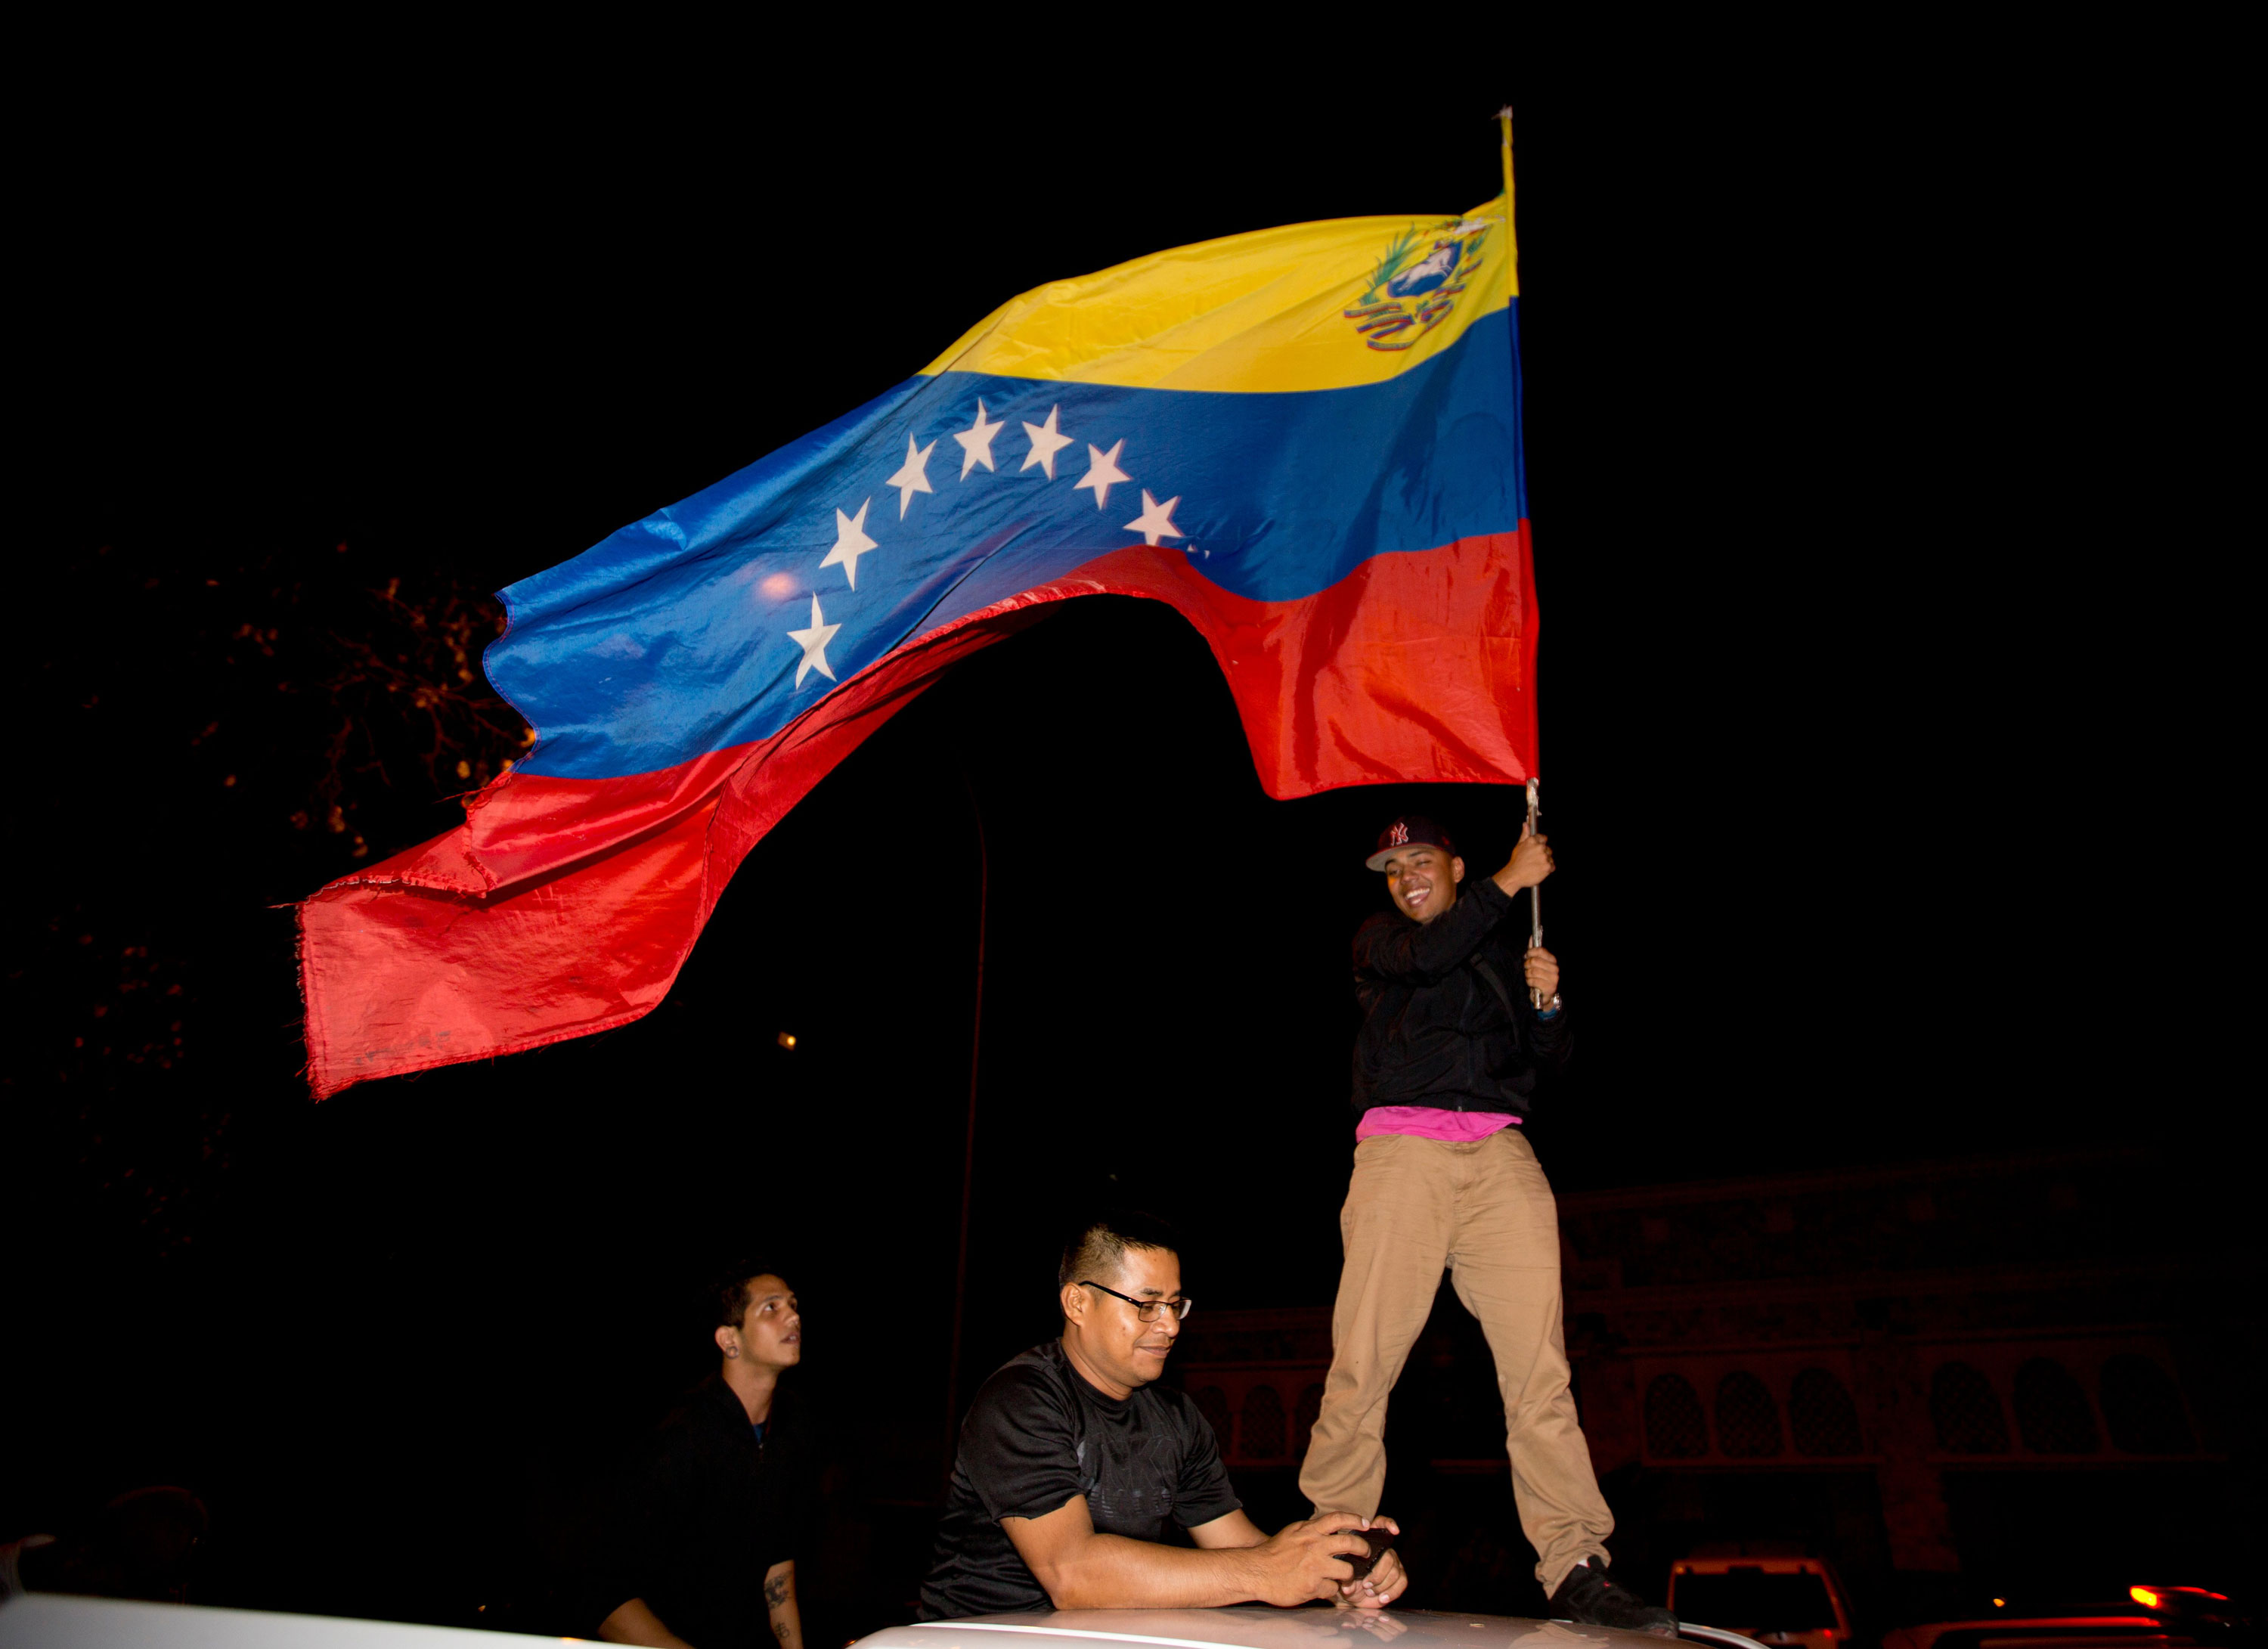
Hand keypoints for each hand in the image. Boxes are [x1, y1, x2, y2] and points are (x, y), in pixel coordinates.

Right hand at [1245, 1515, 1373, 1606]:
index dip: (1356, 1520)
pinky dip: (1330, 1590)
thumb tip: (1329, 1528)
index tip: (1366, 1525)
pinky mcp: (1313, 1585)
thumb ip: (1310, 1530)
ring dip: (1348, 1576)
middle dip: (1363, 1549)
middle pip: (1350, 1542)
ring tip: (1345, 1579)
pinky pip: (1332, 1589)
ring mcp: (1315, 1566)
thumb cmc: (1273, 1554)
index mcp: (1309, 1530)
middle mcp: (1315, 1545)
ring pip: (1347, 1570)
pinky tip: (1323, 1589)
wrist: (1255, 1572)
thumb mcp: (1292, 1533)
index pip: (1338, 1518)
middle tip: (1365, 1553)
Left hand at [1335, 1515, 1404, 1609]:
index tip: (1394, 1531)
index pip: (1381, 1524)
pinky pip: (1402, 1581)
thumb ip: (1344, 1578)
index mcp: (1367, 1541)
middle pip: (1388, 1556)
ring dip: (1382, 1584)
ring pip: (1395, 1571)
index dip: (1389, 1524)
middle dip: (1377, 1574)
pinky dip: (1392, 1592)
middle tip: (1366, 1584)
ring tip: (1370, 1591)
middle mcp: (1383, 1549)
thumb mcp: (1341, 1575)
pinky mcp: (1399, 1577)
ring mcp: (1393, 1562)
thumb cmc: (1345, 1579)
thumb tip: (1349, 1587)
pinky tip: (1382, 1598)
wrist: (1352, 1595)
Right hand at [1492, 828, 1553, 895]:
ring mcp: (1544, 857)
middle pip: (1548, 849)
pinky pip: (1552, 866)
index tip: (1538, 848)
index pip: (1543, 838)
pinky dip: (1548, 869)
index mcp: (1532, 841)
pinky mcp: (1548, 866)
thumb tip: (1526, 825)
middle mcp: (1539, 847)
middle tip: (1535, 860)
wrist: (1514, 875)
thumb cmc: (1516, 862)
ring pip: (1550, 858)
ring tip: (1536, 866)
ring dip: (1545, 862)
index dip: (1541, 843)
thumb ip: (1525, 834)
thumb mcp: (1519, 845)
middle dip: (1543, 854)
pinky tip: (1539, 870)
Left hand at [1523, 945, 1558, 1000]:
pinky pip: (1534, 981)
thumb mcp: (1536, 963)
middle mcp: (1555, 968)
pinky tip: (1531, 983)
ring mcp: (1554, 978)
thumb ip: (1533, 951)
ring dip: (1527, 974)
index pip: (1541, 950)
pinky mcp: (1550, 988)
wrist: (1543, 995)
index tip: (1527, 956)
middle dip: (1527, 965)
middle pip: (1535, 961)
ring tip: (1529, 977)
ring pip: (1533, 971)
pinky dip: (1529, 982)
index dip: (1530, 952)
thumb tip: (1531, 937)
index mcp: (1552, 960)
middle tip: (1527, 969)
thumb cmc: (1538, 977)